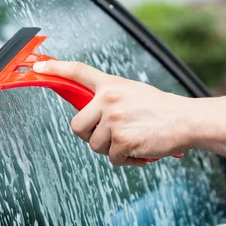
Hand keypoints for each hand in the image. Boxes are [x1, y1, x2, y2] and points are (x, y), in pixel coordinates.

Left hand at [33, 61, 193, 166]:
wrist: (186, 120)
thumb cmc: (163, 110)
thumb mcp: (134, 93)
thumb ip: (111, 99)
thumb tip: (93, 114)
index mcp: (112, 86)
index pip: (78, 71)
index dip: (56, 68)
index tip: (40, 65)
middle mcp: (109, 99)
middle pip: (77, 126)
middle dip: (90, 136)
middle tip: (109, 136)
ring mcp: (114, 120)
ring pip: (95, 145)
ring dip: (112, 149)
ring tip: (133, 141)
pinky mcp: (121, 140)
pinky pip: (113, 158)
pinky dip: (127, 160)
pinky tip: (141, 151)